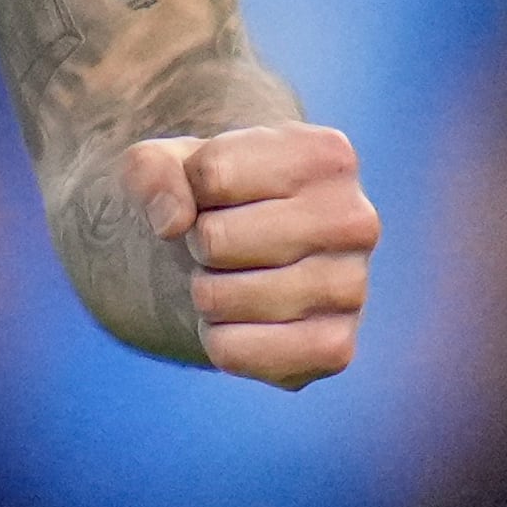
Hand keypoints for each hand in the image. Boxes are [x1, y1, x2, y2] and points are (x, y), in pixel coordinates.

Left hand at [129, 122, 375, 388]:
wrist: (237, 261)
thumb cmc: (207, 199)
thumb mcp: (165, 163)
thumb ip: (151, 170)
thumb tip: (172, 221)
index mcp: (326, 156)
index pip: (212, 173)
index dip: (188, 187)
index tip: (214, 193)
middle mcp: (355, 220)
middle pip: (215, 239)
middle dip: (197, 243)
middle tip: (222, 243)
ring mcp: (352, 288)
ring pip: (221, 298)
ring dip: (204, 292)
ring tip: (233, 277)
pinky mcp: (334, 347)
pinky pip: (236, 351)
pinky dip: (216, 339)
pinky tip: (243, 319)